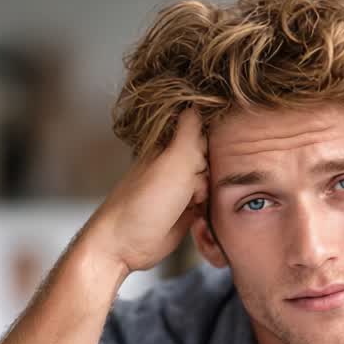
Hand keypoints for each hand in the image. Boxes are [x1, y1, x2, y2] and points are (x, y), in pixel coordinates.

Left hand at [88, 107, 207, 273]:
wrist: (126, 243)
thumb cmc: (145, 201)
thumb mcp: (174, 159)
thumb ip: (190, 131)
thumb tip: (198, 100)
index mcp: (173, 146)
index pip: (209, 134)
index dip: (215, 148)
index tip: (206, 160)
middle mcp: (179, 165)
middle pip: (217, 163)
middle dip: (215, 178)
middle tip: (195, 190)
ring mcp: (183, 190)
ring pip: (216, 187)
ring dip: (213, 200)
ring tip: (195, 208)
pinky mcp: (188, 213)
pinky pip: (211, 209)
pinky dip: (209, 216)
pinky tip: (200, 222)